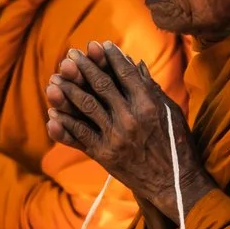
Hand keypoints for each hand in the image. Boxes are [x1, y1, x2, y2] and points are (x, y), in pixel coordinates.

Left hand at [44, 42, 215, 222]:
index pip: (125, 73)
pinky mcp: (105, 154)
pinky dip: (65, 124)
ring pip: (86, 106)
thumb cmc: (176, 145)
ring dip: (68, 90)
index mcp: (149, 104)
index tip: (99, 45)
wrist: (174, 183)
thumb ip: (151, 88)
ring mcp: (116, 137)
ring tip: (55, 77)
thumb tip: (135, 63)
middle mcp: (131, 118)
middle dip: (84, 67)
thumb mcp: (170, 111)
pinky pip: (80, 135)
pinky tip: (52, 113)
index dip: (110, 57)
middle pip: (101, 85)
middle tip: (70, 55)